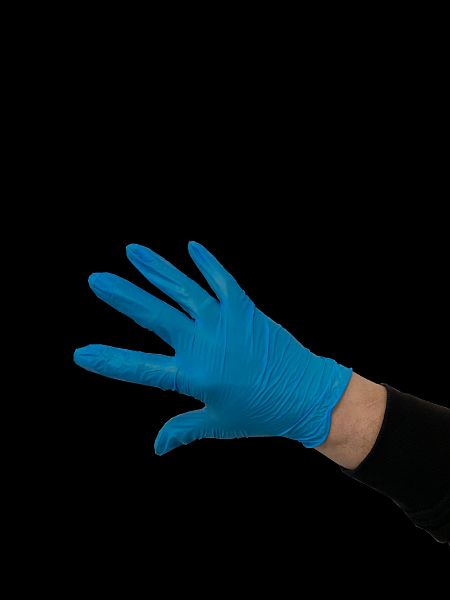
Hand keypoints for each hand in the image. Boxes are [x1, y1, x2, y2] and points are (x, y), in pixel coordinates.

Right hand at [74, 242, 351, 454]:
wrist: (306, 395)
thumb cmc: (261, 413)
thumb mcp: (218, 425)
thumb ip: (182, 430)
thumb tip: (156, 448)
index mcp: (194, 376)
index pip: (141, 368)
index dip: (110, 361)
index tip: (81, 353)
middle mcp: (205, 344)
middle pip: (156, 316)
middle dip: (124, 297)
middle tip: (96, 279)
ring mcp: (225, 323)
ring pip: (184, 290)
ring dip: (157, 269)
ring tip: (132, 251)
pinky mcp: (245, 310)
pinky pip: (222, 280)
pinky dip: (206, 263)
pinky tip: (190, 246)